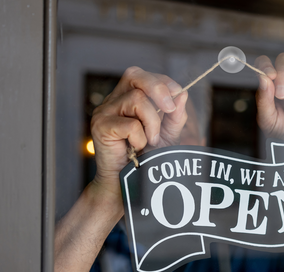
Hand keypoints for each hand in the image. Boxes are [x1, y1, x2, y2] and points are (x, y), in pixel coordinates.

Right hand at [89, 66, 198, 197]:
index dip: (162, 81)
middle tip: (170, 109)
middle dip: (158, 89)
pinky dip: (140, 138)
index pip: (142, 76)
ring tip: (151, 141)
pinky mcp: (100, 126)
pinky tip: (136, 149)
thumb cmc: (145, 158)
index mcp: (126, 97)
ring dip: (152, 123)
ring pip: (136, 100)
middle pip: (134, 75)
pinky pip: (130, 124)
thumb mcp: (167, 134)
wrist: (127, 184)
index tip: (178, 94)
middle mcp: (113, 100)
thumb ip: (175, 116)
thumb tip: (182, 94)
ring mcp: (104, 112)